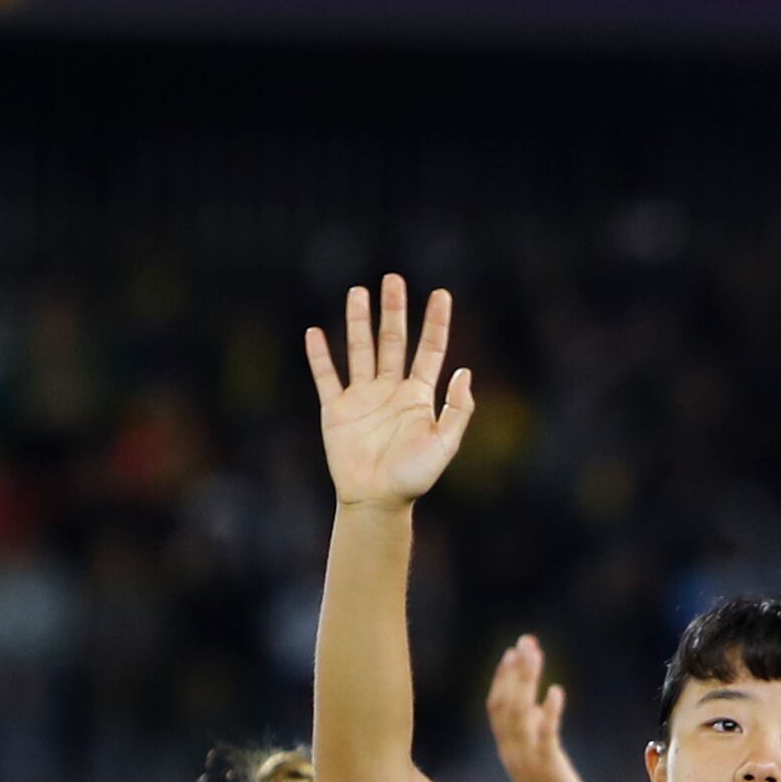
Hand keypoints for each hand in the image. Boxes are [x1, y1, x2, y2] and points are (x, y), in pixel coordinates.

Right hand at [305, 275, 474, 510]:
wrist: (376, 502)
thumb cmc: (413, 478)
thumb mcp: (445, 444)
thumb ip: (457, 409)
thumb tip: (465, 371)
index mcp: (419, 396)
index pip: (430, 350)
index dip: (436, 322)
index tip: (441, 294)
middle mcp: (391, 390)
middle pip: (393, 341)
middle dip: (394, 310)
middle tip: (393, 280)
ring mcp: (362, 398)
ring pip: (360, 350)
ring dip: (359, 322)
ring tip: (358, 292)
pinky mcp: (336, 410)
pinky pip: (326, 377)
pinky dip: (320, 356)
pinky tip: (316, 333)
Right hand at [485, 633, 569, 781]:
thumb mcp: (539, 755)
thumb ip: (535, 730)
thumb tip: (538, 703)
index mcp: (508, 747)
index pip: (497, 706)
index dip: (503, 678)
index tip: (512, 651)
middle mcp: (513, 750)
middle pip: (506, 703)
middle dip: (514, 671)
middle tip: (525, 642)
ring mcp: (529, 759)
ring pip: (520, 714)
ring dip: (527, 682)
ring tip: (535, 655)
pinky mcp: (549, 768)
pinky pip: (545, 737)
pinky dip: (549, 713)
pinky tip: (556, 691)